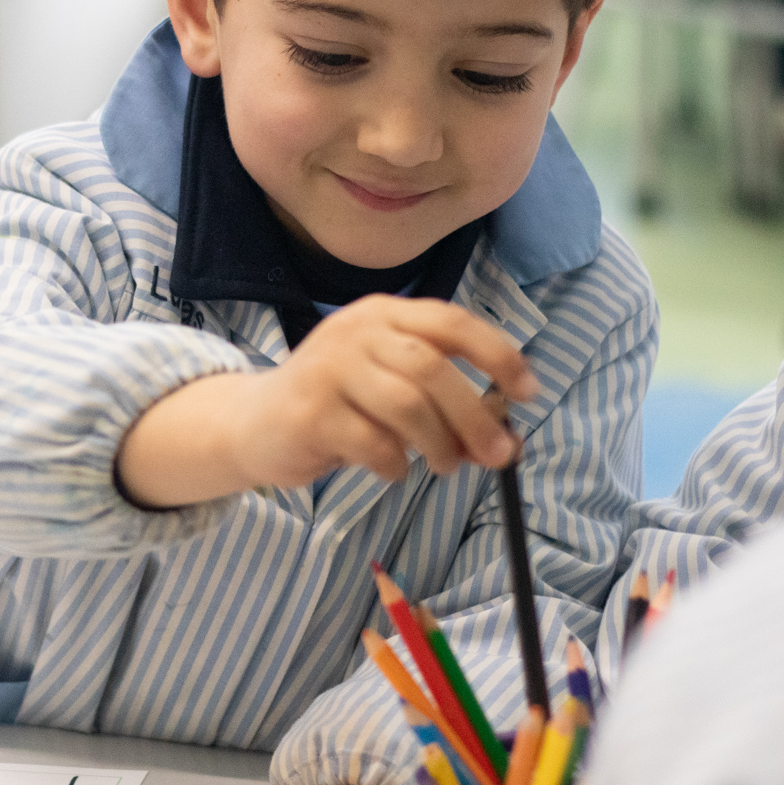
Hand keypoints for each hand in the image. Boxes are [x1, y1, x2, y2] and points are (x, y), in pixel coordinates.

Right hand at [118, 296, 536, 505]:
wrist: (255, 423)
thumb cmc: (340, 405)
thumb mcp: (393, 389)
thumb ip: (446, 404)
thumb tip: (509, 439)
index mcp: (383, 315)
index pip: (452, 322)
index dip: (498, 356)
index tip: (527, 393)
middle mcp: (355, 331)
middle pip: (432, 368)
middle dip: (475, 417)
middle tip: (498, 455)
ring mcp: (328, 369)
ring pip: (406, 405)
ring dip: (439, 444)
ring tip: (444, 465)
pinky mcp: (310, 413)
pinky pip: (374, 443)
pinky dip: (396, 465)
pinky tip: (391, 469)